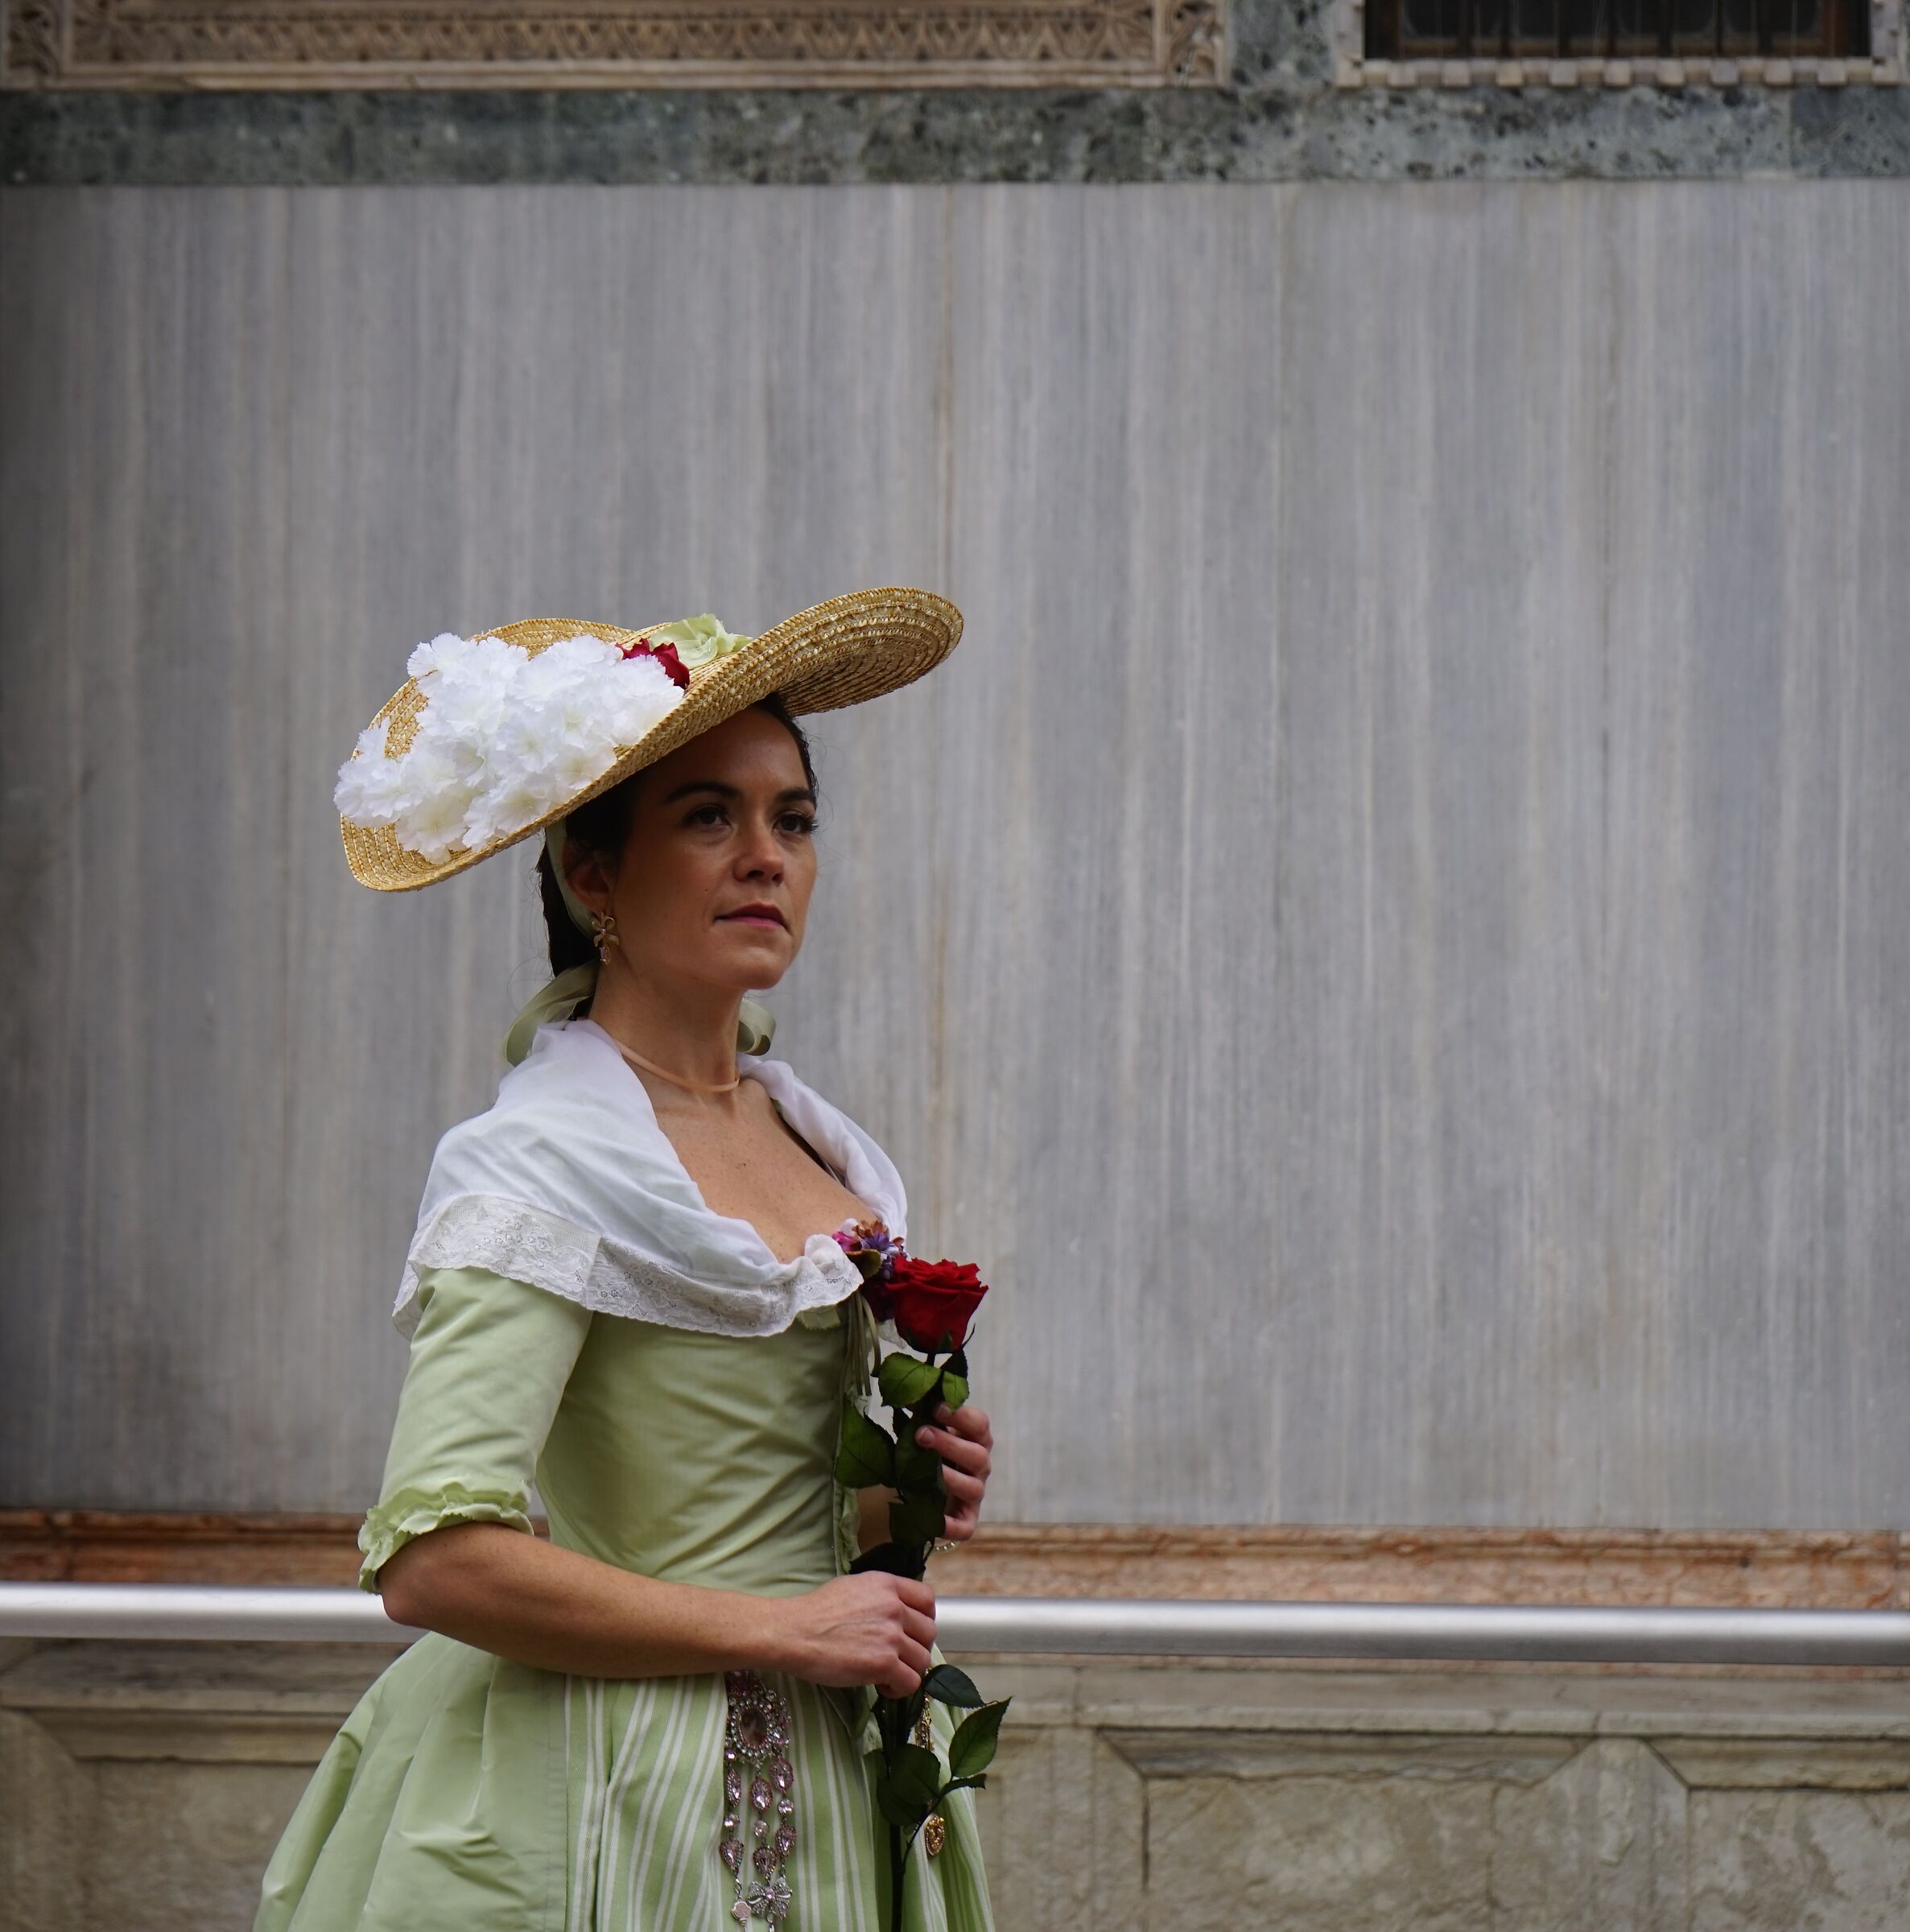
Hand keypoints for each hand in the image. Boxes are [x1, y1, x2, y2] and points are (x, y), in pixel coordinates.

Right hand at [769, 1572, 936, 1698]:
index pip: (927, 1599)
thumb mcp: (853, 1587)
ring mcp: (891, 1636)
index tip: (911, 1631)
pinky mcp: (884, 1663)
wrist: (794, 1632)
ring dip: (908, 1670)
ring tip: (887, 1674)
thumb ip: (880, 1597)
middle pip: (929, 1632)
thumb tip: (896, 1612)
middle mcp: (895, 1607)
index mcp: (887, 1585)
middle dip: (916, 1647)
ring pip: (923, 1659)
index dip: (924, 1618)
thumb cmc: (816, 1611)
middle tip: (897, 1657)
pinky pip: (911, 1682)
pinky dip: (899, 1689)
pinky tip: (881, 1686)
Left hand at [913, 1401, 992, 1542]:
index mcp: (974, 1440)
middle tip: (921, 1435)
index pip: (980, 1424)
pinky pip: (964, 1527)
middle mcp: (979, 1466)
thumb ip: (921, 1417)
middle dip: (949, 1443)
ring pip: (973, 1488)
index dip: (961, 1416)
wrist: (919, 1492)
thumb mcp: (925, 1433)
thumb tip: (909, 1394)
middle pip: (977, 1454)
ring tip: (926, 1471)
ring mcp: (974, 1494)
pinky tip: (934, 1519)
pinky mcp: (966, 1521)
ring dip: (950, 1477)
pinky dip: (950, 1525)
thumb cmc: (926, 1454)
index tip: (936, 1408)